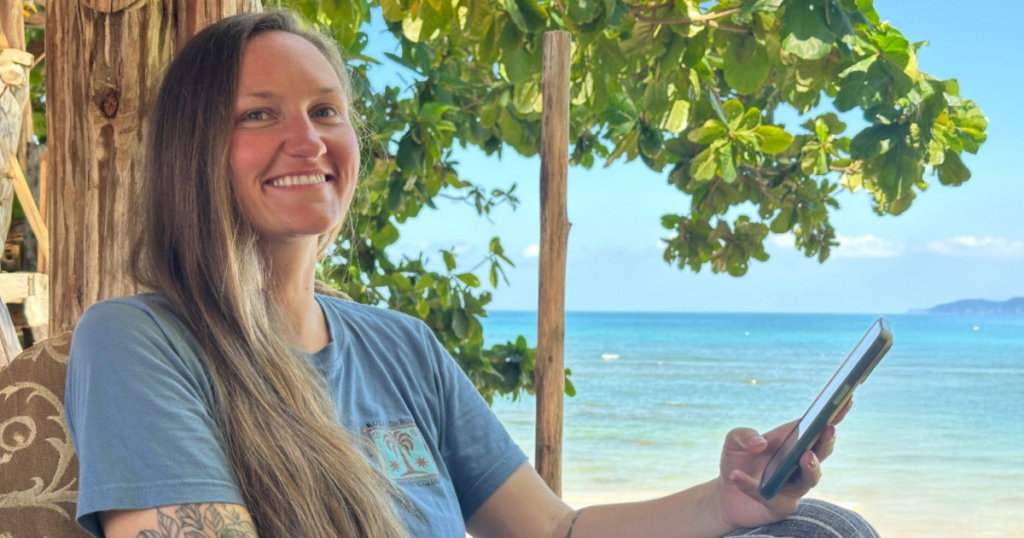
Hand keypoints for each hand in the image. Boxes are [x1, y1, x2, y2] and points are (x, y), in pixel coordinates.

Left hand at [710, 399, 851, 530]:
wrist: (725, 495)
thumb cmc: (737, 462)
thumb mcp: (733, 441)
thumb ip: (743, 435)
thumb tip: (760, 444)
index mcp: (791, 442)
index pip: (816, 427)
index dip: (833, 414)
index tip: (846, 399)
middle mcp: (799, 464)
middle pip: (821, 452)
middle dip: (826, 441)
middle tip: (828, 429)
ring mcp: (794, 486)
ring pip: (811, 478)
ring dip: (811, 467)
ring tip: (805, 456)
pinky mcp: (780, 506)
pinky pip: (772, 497)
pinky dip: (752, 486)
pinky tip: (738, 477)